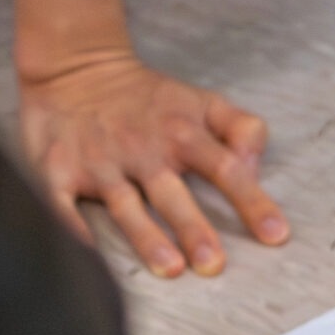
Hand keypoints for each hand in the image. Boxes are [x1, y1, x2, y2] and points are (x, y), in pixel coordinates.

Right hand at [18, 49, 287, 277]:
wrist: (74, 66)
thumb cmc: (149, 98)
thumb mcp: (203, 101)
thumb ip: (241, 129)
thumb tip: (255, 167)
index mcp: (182, 134)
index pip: (226, 168)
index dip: (252, 201)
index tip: (276, 235)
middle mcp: (142, 150)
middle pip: (172, 192)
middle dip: (193, 227)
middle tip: (213, 264)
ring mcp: (99, 162)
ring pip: (125, 204)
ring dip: (147, 236)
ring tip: (169, 268)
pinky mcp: (58, 169)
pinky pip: (61, 202)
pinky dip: (69, 227)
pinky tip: (84, 255)